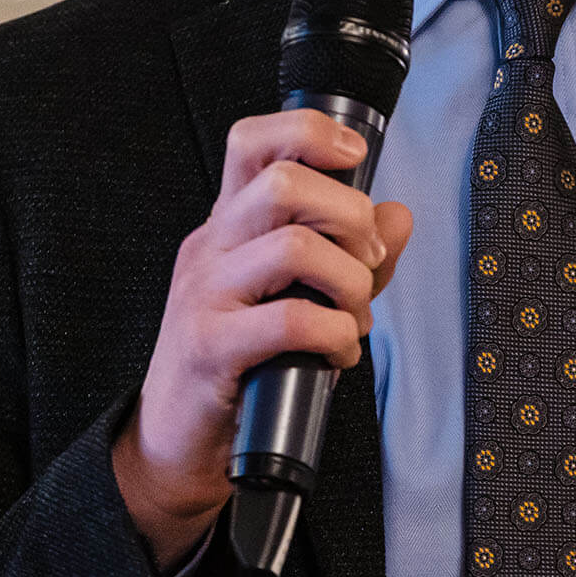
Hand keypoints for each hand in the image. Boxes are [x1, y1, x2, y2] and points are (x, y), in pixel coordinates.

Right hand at [111, 109, 413, 566]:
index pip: (251, 141)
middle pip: (283, 183)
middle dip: (350, 216)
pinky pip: (291, 320)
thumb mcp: (300, 297)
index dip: (309, 132)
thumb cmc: (244, 364)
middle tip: (366, 260)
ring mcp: (204, 295)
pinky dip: (337, 336)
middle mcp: (211, 247)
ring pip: (295, 247)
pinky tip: (338, 354)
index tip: (356, 156)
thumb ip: (352, 256)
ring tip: (354, 318)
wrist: (175, 444)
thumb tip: (400, 215)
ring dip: (350, 283)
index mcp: (229, 224)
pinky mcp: (210, 348)